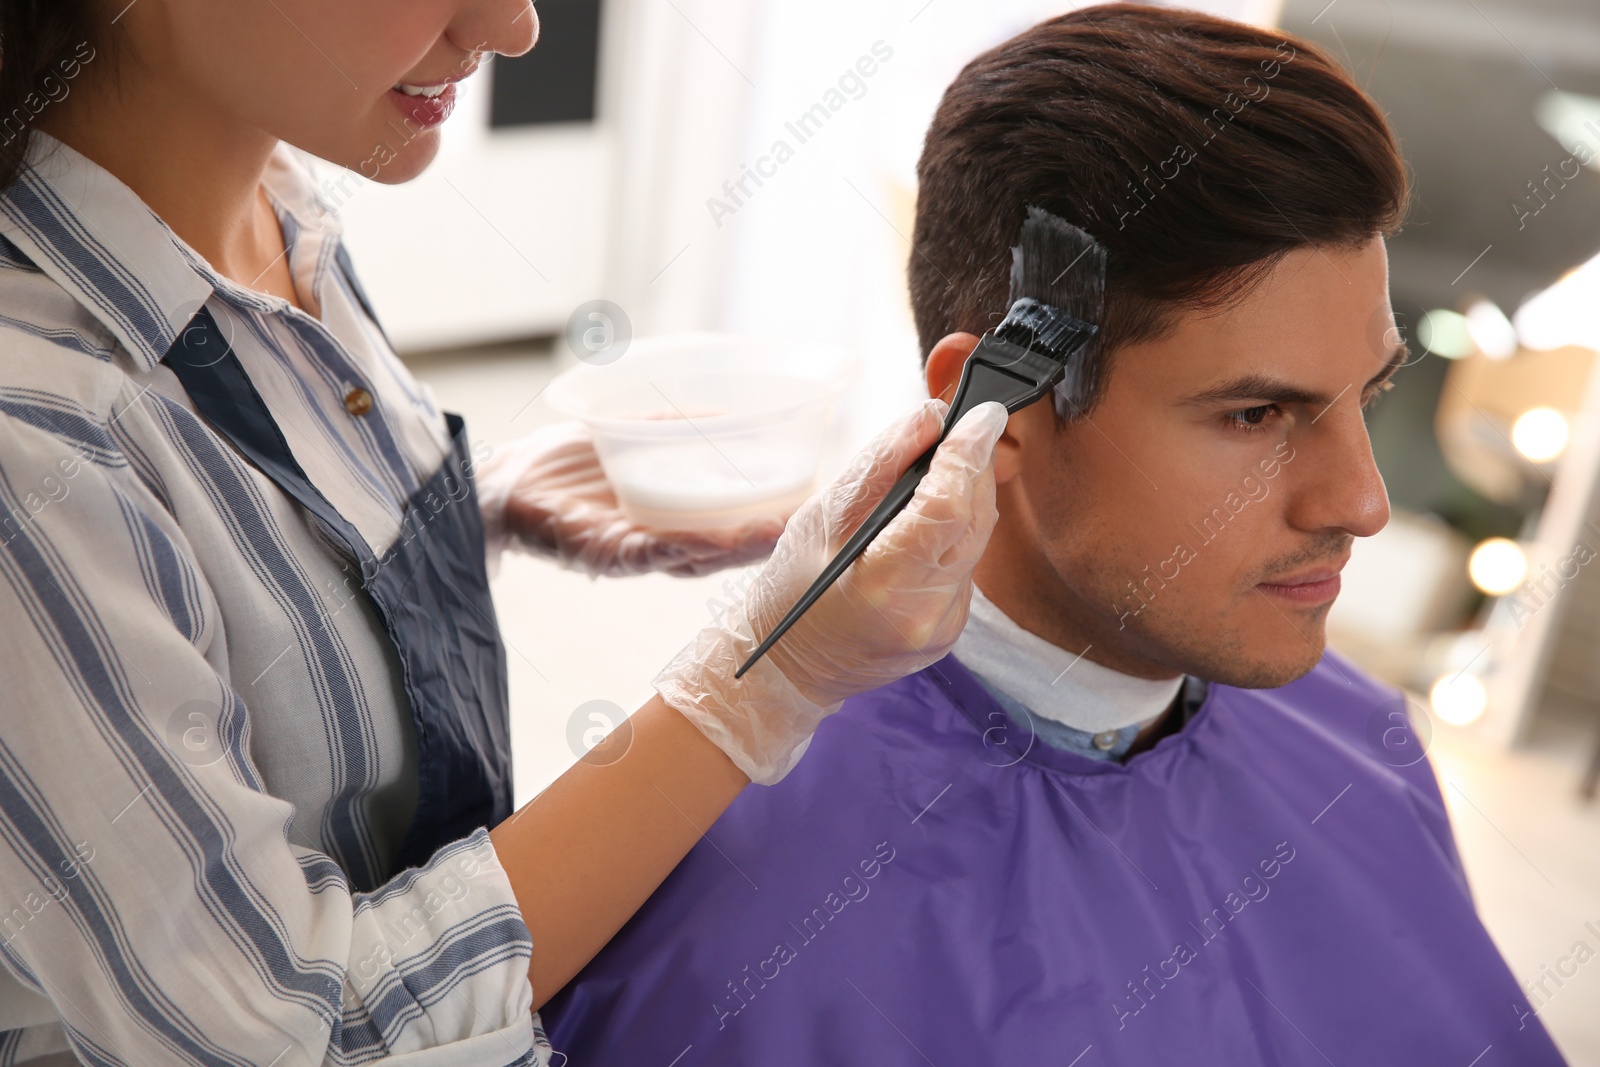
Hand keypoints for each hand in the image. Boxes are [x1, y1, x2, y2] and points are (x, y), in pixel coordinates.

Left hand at [477, 421, 787, 577]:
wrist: (503, 480)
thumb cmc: (566, 462)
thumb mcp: (637, 432)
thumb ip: (686, 426)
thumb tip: (742, 412)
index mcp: (672, 520)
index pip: (732, 526)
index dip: (771, 519)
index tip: (811, 503)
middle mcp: (658, 544)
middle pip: (721, 548)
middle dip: (764, 536)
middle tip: (805, 521)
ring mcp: (631, 552)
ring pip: (692, 555)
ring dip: (731, 546)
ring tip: (770, 532)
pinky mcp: (599, 553)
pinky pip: (643, 553)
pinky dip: (674, 548)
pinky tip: (702, 542)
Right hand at [652, 397, 1008, 783]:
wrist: (790, 668)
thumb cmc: (791, 593)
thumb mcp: (819, 518)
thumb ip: (878, 467)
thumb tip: (928, 418)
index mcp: (884, 585)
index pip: (947, 506)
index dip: (968, 453)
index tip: (981, 415)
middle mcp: (925, 613)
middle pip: (976, 519)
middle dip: (974, 466)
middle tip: (965, 428)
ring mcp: (944, 627)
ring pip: (978, 540)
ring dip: (966, 498)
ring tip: (942, 468)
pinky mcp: (952, 630)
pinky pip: (966, 566)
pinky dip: (955, 533)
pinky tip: (930, 521)